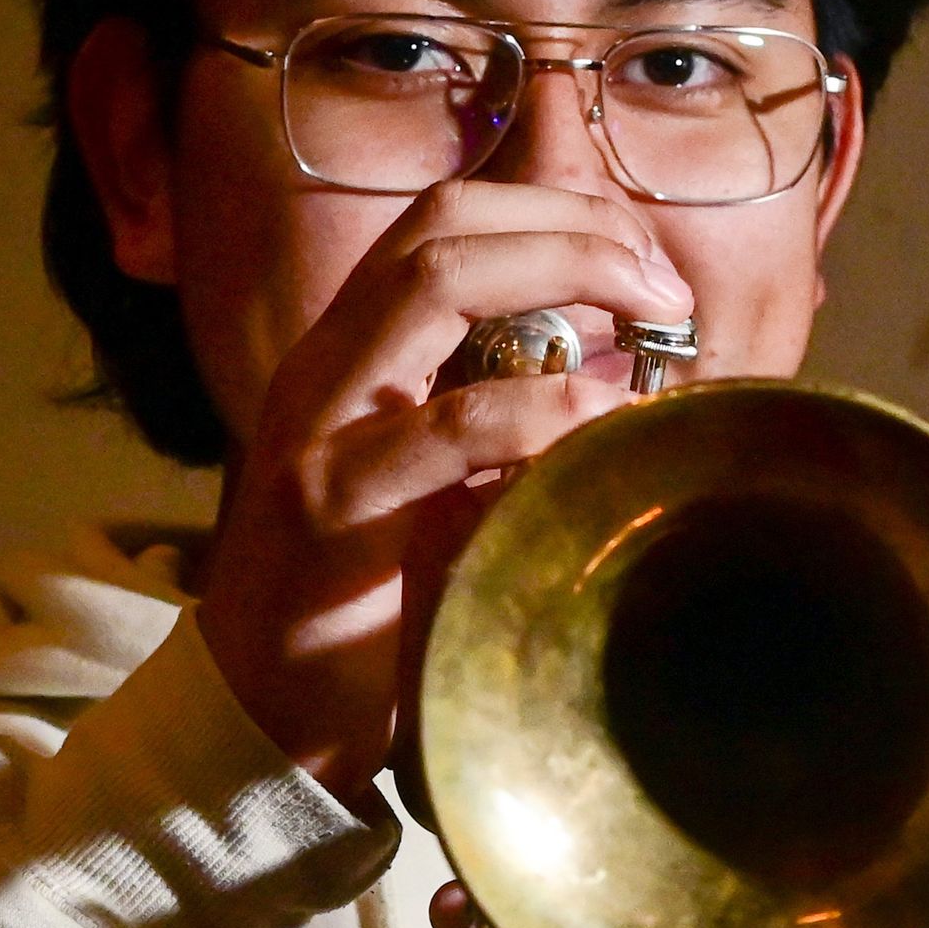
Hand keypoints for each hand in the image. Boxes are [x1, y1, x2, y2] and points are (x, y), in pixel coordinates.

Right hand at [194, 181, 690, 807]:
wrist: (262, 716)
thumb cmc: (362, 603)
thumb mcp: (431, 485)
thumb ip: (489, 415)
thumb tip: (610, 362)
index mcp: (349, 351)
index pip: (445, 219)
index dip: (553, 211)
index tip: (645, 259)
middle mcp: (325, 366)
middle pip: (444, 227)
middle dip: (572, 227)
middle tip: (666, 284)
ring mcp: (318, 424)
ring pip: (432, 284)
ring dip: (564, 273)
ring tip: (654, 320)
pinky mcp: (329, 504)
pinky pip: (446, 429)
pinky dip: (539, 407)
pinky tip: (602, 413)